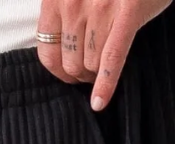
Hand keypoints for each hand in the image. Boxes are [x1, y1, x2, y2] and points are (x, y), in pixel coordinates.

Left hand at [36, 0, 173, 110]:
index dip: (58, 70)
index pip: (47, 50)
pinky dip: (105, 85)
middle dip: (80, 74)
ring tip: (102, 70)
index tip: (68, 74)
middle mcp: (73, 1)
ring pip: (90, 64)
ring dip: (96, 75)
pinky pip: (111, 59)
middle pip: (70, 62)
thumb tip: (58, 50)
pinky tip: (100, 102)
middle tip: (91, 71)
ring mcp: (100, 8)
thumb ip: (63, 12)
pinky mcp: (127, 14)